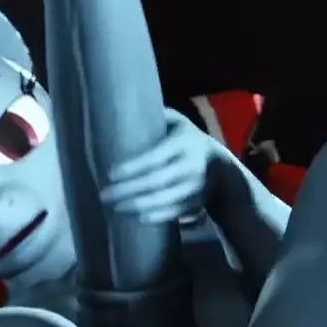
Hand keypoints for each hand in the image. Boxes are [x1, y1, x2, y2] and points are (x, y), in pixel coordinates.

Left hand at [100, 109, 218, 224]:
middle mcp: (191, 166)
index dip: (132, 167)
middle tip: (104, 195)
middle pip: (155, 181)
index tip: (111, 174)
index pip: (155, 157)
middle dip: (127, 190)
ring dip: (137, 205)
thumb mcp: (181, 124)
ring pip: (163, 200)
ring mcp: (195, 187)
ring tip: (115, 207)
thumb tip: (129, 110)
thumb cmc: (190, 142)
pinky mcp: (196, 203)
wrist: (222, 170)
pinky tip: (136, 217)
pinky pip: (173, 212)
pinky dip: (155, 216)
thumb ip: (160, 116)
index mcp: (184, 144)